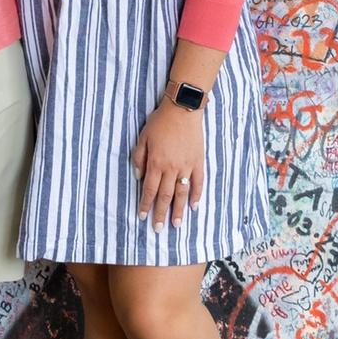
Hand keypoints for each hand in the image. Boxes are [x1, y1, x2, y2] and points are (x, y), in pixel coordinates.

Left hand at [131, 99, 203, 231]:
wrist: (182, 109)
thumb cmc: (160, 121)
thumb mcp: (143, 137)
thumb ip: (139, 157)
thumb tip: (139, 177)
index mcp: (156, 162)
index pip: (149, 189)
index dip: (146, 205)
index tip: (143, 217)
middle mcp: (171, 168)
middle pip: (165, 196)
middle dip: (160, 214)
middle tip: (158, 230)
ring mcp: (186, 166)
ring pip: (182, 193)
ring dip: (179, 211)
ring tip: (176, 225)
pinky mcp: (198, 161)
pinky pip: (198, 182)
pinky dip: (197, 196)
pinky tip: (194, 207)